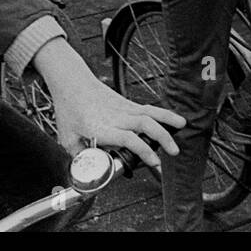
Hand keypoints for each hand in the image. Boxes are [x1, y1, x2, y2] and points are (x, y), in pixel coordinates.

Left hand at [33, 38, 183, 168]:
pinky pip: (148, 108)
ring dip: (168, 119)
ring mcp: (123, 108)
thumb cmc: (69, 109)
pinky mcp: (126, 103)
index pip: (128, 139)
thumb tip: (89, 169)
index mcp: (102, 127)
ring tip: (183, 125)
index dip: (143, 150)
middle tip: (174, 152)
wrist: (71, 82)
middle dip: (163, 138)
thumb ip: (80, 155)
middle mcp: (116, 117)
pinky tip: (172, 118)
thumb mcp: (67, 138)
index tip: (155, 162)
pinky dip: (162, 113)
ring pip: (150, 112)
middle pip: (145, 124)